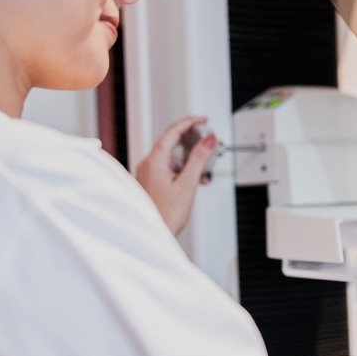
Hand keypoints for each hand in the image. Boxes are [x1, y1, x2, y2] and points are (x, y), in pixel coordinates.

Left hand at [134, 116, 216, 233]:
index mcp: (154, 161)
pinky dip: (183, 170)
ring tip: (203, 171)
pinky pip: (168, 169)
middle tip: (207, 143)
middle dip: (192, 143)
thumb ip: (199, 159)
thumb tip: (208, 140)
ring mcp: (147, 174)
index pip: (173, 131)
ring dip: (189, 161)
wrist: (153, 235)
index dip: (190, 122)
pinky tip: (194, 180)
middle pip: (171, 143)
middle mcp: (147, 164)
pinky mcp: (151, 183)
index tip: (203, 120)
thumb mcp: (188, 184)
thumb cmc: (165, 215)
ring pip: (172, 157)